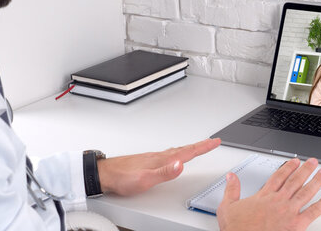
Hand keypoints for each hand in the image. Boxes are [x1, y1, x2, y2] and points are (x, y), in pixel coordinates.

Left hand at [97, 138, 220, 195]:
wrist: (105, 175)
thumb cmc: (122, 178)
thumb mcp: (145, 179)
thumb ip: (165, 172)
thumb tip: (181, 165)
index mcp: (163, 160)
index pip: (188, 152)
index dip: (203, 147)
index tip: (215, 142)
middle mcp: (160, 156)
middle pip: (185, 149)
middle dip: (200, 145)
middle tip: (212, 142)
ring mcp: (154, 158)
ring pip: (177, 151)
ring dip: (190, 148)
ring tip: (198, 147)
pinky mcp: (148, 161)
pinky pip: (168, 154)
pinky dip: (177, 152)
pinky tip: (174, 156)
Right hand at [217, 158, 320, 230]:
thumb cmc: (237, 229)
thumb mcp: (227, 207)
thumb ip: (231, 190)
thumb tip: (231, 177)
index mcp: (264, 196)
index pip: (279, 177)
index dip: (287, 167)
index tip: (294, 161)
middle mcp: (278, 201)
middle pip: (295, 180)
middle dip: (305, 170)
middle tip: (313, 162)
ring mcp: (289, 211)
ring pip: (306, 192)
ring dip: (316, 181)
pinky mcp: (296, 224)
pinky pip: (313, 211)